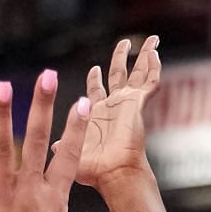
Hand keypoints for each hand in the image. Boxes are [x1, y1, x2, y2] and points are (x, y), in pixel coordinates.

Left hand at [0, 74, 144, 211]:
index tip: (83, 102)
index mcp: (56, 201)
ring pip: (2, 150)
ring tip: (2, 86)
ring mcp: (4, 202)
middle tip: (47, 75)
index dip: (78, 127)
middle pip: (38, 141)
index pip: (70, 156)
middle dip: (44, 105)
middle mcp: (31, 194)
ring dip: (2, 116)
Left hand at [77, 33, 161, 195]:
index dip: (95, 79)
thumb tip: (54, 147)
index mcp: (98, 113)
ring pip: (139, 73)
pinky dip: (154, 68)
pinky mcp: (138, 104)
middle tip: (124, 43)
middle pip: (119, 74)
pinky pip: (150, 82)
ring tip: (151, 40)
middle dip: (121, 58)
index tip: (95, 68)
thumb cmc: (95, 170)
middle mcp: (115, 105)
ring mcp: (128, 103)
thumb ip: (65, 145)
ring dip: (144, 56)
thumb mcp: (73, 152)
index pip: (96, 91)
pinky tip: (156, 54)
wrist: (114, 172)